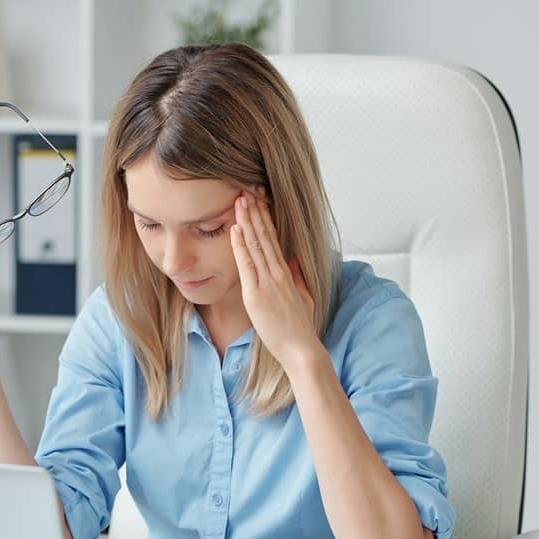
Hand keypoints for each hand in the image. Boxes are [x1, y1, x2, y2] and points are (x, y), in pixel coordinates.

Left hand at [230, 191, 320, 374]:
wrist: (301, 349)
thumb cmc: (300, 327)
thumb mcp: (303, 296)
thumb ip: (297, 275)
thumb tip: (293, 258)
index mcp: (286, 273)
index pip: (274, 238)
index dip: (266, 218)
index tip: (260, 200)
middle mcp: (277, 273)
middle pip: (265, 235)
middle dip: (256, 212)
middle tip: (247, 189)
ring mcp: (267, 283)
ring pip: (256, 245)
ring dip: (247, 221)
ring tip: (240, 200)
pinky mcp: (256, 295)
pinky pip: (247, 265)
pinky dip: (241, 246)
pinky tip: (236, 229)